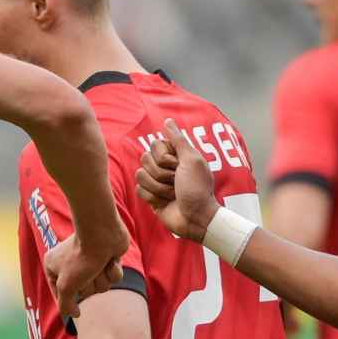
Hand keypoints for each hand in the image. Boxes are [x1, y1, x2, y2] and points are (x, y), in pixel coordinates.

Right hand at [43, 233, 126, 318]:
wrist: (102, 234)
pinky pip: (112, 277)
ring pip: (100, 286)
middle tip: (87, 273)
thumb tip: (73, 315)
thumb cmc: (80, 258)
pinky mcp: (106, 258)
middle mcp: (70, 264)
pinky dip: (113, 271)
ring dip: (102, 279)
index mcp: (54, 266)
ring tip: (99, 265)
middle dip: (89, 285)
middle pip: (84, 292)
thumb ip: (66, 305)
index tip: (77, 309)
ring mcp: (90, 261)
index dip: (70, 299)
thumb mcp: (66, 287)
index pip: (59, 293)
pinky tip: (110, 260)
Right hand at [136, 119, 218, 241]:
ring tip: (173, 194)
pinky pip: (139, 190)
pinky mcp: (150, 197)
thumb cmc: (198, 188)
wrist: (195, 217)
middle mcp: (164, 166)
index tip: (179, 166)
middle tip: (177, 182)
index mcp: (174, 155)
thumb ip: (178, 139)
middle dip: (162, 174)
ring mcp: (156, 182)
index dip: (165, 158)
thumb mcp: (192, 160)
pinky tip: (165, 202)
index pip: (154, 145)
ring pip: (140, 175)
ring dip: (159, 187)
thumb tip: (168, 121)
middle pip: (145, 159)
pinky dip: (153, 197)